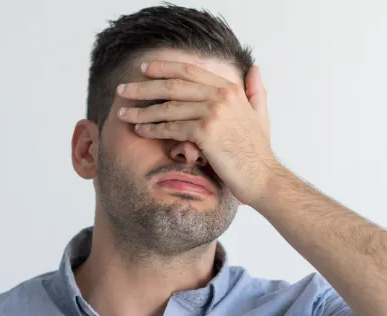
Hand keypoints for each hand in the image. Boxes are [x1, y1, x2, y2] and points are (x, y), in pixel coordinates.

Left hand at [115, 60, 280, 207]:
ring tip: (124, 113)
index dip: (164, 68)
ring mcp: (213, 113)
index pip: (189, 71)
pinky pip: (171, 128)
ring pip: (168, 107)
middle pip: (173, 86)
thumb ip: (255, 91)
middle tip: (123, 90)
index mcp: (230, 88)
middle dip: (144, 87)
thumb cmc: (258, 152)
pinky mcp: (205, 132)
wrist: (264, 177)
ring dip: (142, 111)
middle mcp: (221, 96)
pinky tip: (139, 130)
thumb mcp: (260, 115)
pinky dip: (152, 129)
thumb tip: (255, 68)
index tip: (144, 69)